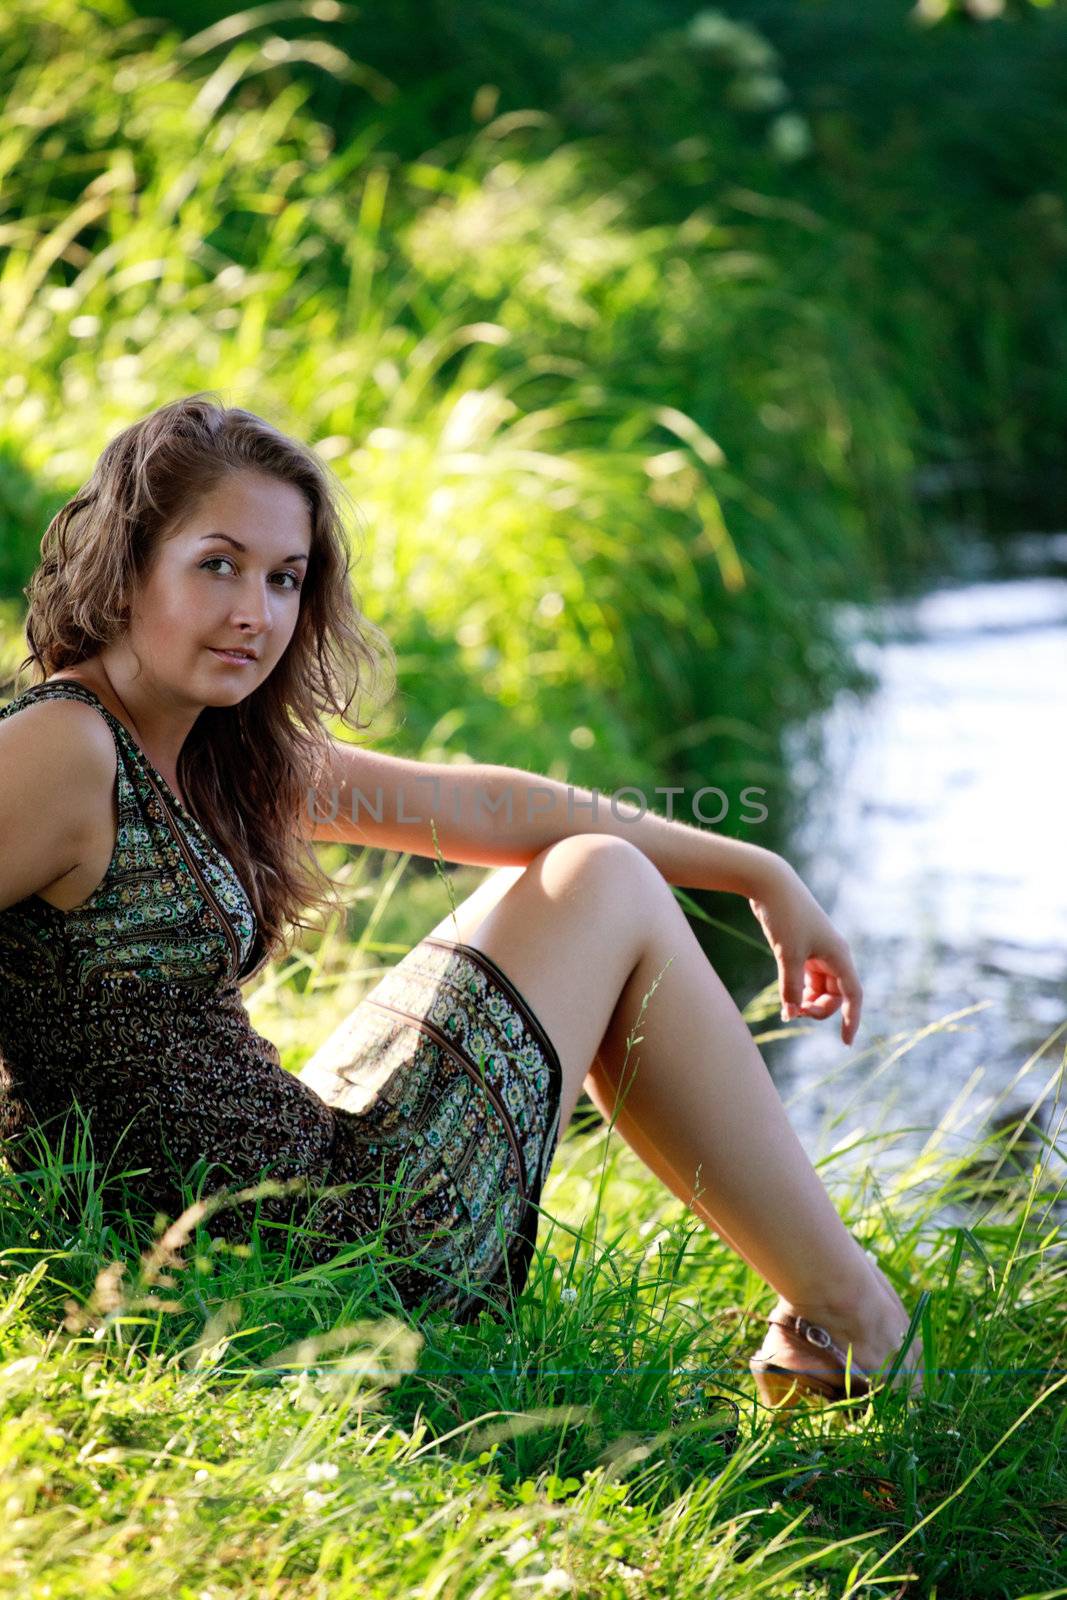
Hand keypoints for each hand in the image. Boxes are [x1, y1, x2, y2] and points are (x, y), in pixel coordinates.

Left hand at [747, 860, 863, 1045]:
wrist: (770, 884)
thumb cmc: (785, 916)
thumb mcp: (787, 955)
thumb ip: (791, 987)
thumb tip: (791, 1013)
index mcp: (839, 955)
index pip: (853, 995)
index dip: (851, 1019)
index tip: (846, 1042)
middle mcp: (833, 954)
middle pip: (836, 995)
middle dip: (819, 1009)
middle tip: (795, 1013)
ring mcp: (818, 951)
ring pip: (820, 988)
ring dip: (808, 1001)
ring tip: (789, 1008)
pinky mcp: (803, 948)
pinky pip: (807, 978)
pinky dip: (799, 990)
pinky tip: (787, 1000)